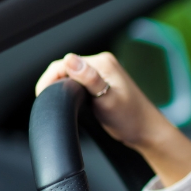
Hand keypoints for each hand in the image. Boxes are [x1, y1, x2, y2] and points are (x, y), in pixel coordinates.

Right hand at [36, 52, 190, 185]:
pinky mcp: (102, 83)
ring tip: (62, 103)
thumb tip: (69, 60)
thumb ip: (89, 79)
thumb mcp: (106, 99)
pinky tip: (72, 102)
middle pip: (66, 68)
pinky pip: (79, 82)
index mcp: (103, 63)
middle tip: (52, 102)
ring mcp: (103, 73)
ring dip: (63, 88)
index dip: (50, 79)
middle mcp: (103, 64)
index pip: (64, 63)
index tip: (43, 95)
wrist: (146, 130)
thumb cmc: (130, 118)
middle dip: (55, 84)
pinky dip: (72, 91)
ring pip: (72, 76)